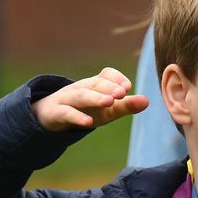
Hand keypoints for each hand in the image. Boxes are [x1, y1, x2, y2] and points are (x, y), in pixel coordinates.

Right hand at [33, 68, 148, 131]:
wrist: (51, 116)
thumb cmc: (86, 110)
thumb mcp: (107, 110)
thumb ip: (126, 105)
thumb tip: (146, 101)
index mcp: (95, 84)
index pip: (107, 74)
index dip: (117, 79)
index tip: (128, 88)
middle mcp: (82, 88)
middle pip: (95, 83)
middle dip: (109, 87)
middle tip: (123, 93)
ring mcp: (67, 99)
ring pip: (81, 95)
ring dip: (96, 97)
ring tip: (110, 102)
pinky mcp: (56, 112)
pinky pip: (66, 112)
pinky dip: (77, 117)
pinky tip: (88, 123)